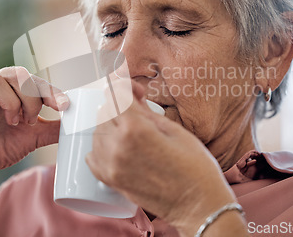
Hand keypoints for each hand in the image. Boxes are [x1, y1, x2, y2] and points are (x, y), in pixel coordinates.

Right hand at [0, 66, 67, 179]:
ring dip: (9, 102)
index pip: (34, 80)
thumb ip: (54, 128)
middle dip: (29, 98)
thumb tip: (78, 124)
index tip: (64, 106)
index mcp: (13, 89)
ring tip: (13, 122)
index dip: (50, 91)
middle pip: (16, 74)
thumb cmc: (2, 146)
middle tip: (31, 120)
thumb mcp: (34, 137)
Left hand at [86, 81, 240, 235]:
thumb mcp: (174, 130)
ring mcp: (112, 166)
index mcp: (136, 129)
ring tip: (132, 130)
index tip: (135, 91)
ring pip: (97, 133)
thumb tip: (132, 98)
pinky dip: (101, 148)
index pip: (115, 96)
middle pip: (105, 113)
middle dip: (119, 106)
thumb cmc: (195, 167)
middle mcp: (118, 146)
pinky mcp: (112, 181)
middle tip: (138, 110)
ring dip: (111, 126)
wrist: (199, 204)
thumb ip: (146, 112)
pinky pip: (93, 157)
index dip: (125, 87)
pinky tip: (118, 146)